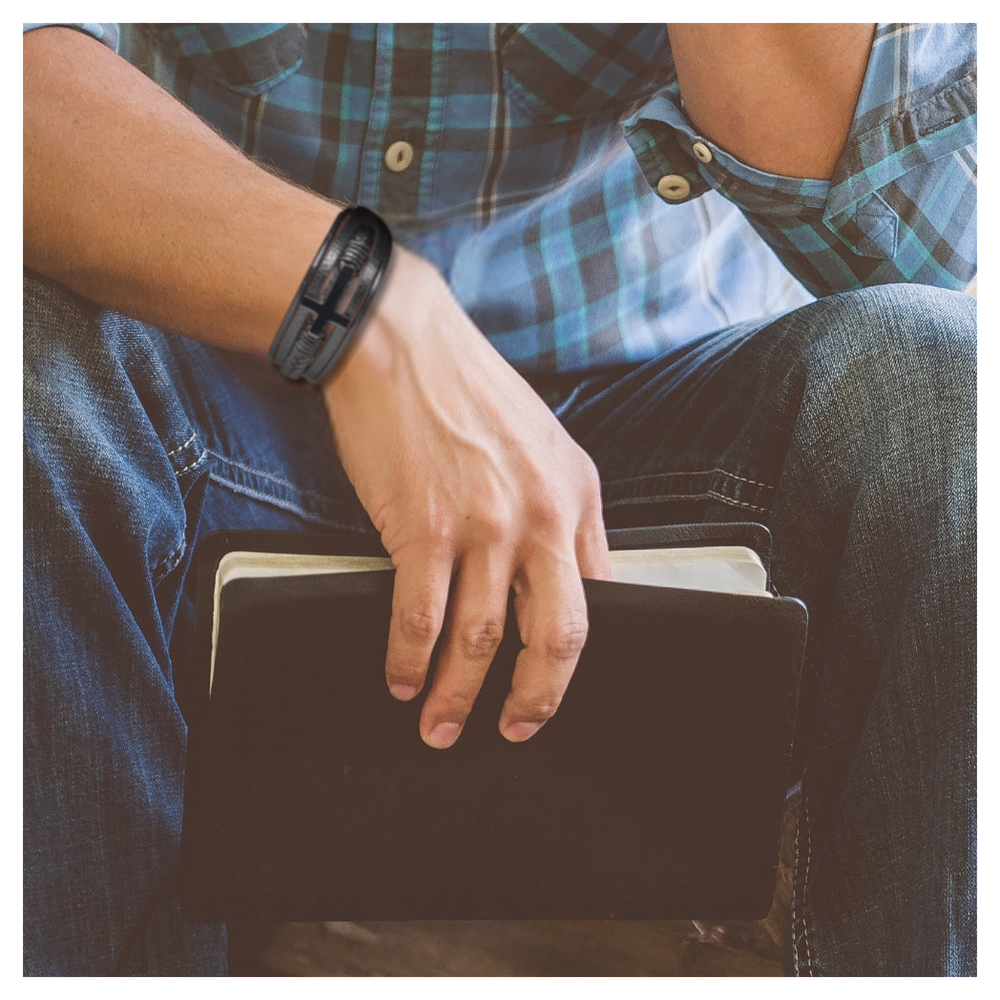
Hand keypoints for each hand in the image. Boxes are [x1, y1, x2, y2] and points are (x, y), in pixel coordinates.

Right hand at [323, 248, 610, 747]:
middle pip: (555, 637)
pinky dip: (408, 660)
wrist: (399, 339)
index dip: (574, 655)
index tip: (552, 682)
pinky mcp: (423, 529)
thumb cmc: (465, 386)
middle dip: (535, 699)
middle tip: (515, 730)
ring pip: (480, 641)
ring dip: (458, 696)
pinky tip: (401, 678)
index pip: (596, 597)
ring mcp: (484, 526)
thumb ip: (557, 506)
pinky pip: (420, 620)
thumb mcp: (541, 440)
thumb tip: (554, 571)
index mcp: (577, 495)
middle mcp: (541, 516)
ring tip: (440, 725)